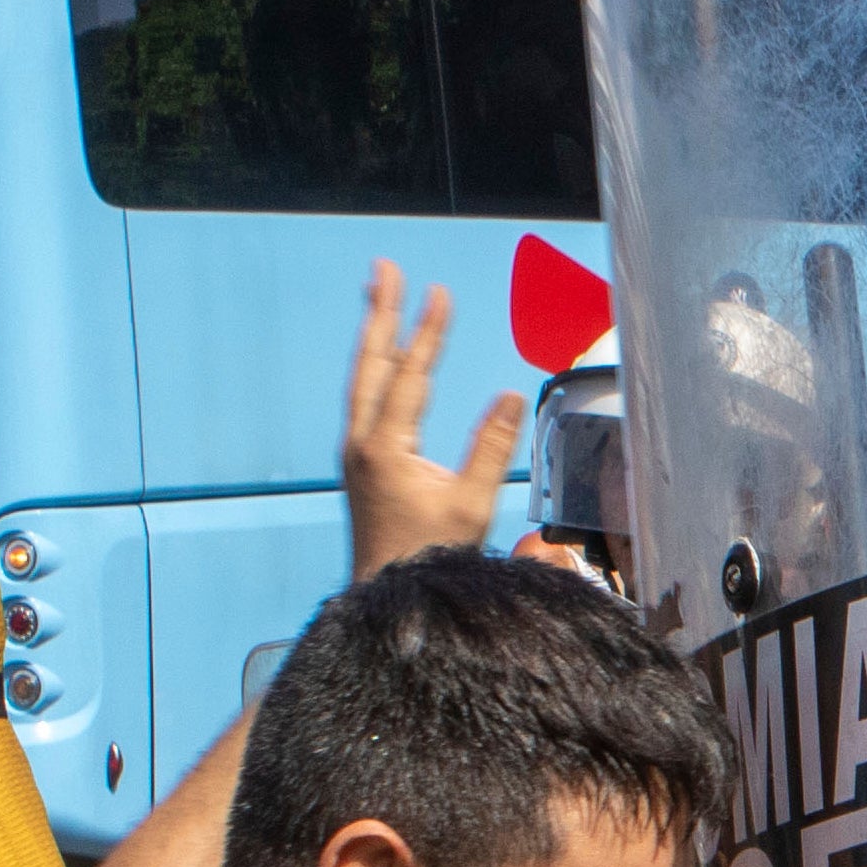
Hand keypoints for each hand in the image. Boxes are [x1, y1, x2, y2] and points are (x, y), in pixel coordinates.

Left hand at [342, 262, 522, 579]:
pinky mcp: (362, 463)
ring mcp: (357, 452)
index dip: (426, 333)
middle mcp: (362, 443)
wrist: (387, 599)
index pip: (409, 376)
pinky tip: (384, 360)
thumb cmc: (431, 559)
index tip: (439, 292)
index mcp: (385, 448)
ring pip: (364, 379)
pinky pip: (365, 399)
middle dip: (381, 313)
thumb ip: (489, 449)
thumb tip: (510, 395)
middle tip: (384, 267)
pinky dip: (376, 367)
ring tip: (380, 297)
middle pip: (371, 363)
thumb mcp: (470, 505)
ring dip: (374, 335)